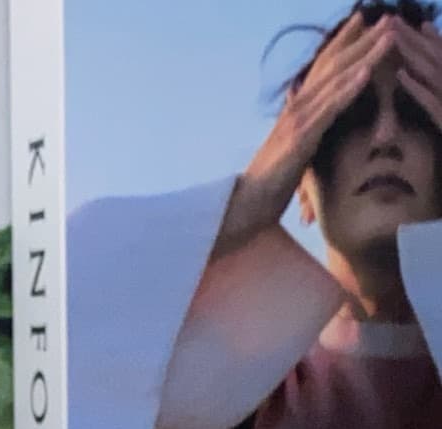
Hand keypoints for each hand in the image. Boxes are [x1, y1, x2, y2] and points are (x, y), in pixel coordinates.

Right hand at [215, 11, 397, 254]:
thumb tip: (301, 105)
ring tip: (388, 36)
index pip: (322, 68)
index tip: (361, 21)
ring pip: (336, 81)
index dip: (342, 43)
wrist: (245, 204)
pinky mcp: (301, 138)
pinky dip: (349, 89)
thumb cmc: (267, 183)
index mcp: (296, 109)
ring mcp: (297, 121)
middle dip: (361, 40)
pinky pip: (330, 109)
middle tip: (387, 18)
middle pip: (333, 66)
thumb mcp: (288, 148)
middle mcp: (296, 108)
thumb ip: (299, 125)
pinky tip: (366, 72)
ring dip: (365, 56)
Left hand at [392, 17, 441, 130]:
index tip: (396, 22)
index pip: (435, 52)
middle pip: (430, 56)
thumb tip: (423, 51)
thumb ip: (436, 77)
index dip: (416, 36)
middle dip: (410, 37)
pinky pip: (429, 98)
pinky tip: (400, 74)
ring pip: (429, 70)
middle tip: (390, 20)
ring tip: (392, 38)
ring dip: (411, 53)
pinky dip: (415, 85)